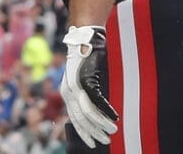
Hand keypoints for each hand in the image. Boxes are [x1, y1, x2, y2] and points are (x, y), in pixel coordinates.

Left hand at [60, 25, 118, 147]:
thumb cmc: (89, 62)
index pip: (74, 119)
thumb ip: (90, 97)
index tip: (93, 143)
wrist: (87, 39)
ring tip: (113, 131)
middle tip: (106, 141)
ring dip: (102, 124)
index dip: (84, 132)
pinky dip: (106, 111)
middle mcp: (68, 90)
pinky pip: (96, 100)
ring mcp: (76, 85)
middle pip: (81, 119)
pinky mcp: (86, 79)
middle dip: (94, 132)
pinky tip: (115, 117)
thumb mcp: (86, 82)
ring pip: (88, 112)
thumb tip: (101, 117)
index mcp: (67, 93)